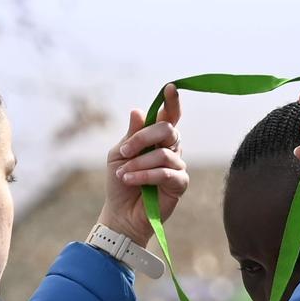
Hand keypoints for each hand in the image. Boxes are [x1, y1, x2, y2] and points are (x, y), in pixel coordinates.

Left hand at [101, 84, 190, 244]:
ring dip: (139, 163)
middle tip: (125, 151)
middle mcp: (171, 149)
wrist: (121, 212)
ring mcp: (177, 166)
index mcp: (156, 138)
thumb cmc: (120, 181)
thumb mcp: (119, 154)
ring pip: (164, 154)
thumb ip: (131, 135)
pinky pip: (166, 173)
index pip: (169, 116)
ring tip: (123, 174)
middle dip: (144, 138)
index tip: (170, 88)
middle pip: (168, 130)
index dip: (172, 102)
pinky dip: (145, 176)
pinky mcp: (180, 184)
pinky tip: (130, 180)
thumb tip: (138, 111)